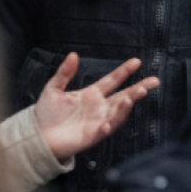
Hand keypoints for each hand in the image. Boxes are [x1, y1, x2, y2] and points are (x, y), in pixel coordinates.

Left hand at [34, 53, 159, 161]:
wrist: (38, 136)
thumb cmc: (46, 115)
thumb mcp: (54, 88)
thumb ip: (64, 72)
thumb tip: (73, 54)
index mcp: (92, 94)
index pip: (113, 81)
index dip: (124, 71)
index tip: (136, 62)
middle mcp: (99, 107)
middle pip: (123, 96)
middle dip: (138, 89)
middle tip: (152, 82)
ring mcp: (98, 122)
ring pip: (118, 113)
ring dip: (126, 105)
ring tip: (133, 96)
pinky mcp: (92, 135)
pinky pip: (105, 130)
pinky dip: (109, 125)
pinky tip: (109, 121)